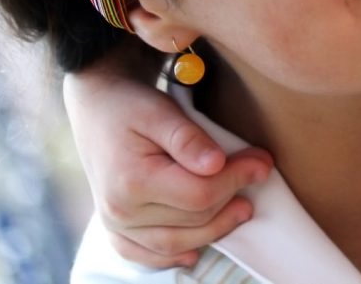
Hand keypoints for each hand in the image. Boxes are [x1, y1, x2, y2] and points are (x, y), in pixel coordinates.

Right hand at [63, 55, 272, 266]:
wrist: (97, 108)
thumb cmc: (130, 104)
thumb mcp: (160, 110)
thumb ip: (188, 139)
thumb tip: (217, 165)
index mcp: (132, 180)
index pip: (199, 194)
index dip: (237, 179)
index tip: (263, 163)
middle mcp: (120, 211)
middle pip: (192, 219)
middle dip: (232, 198)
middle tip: (259, 175)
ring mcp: (116, 224)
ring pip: (175, 242)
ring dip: (214, 230)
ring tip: (242, 209)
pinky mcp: (116, 229)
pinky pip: (146, 254)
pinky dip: (172, 256)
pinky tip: (194, 252)